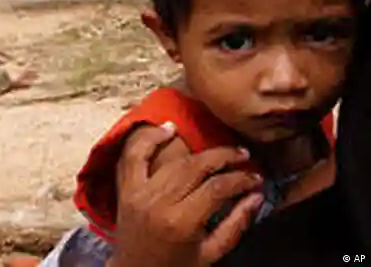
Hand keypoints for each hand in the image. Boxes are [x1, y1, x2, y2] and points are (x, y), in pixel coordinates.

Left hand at [111, 124, 263, 266]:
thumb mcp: (210, 256)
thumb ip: (234, 225)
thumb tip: (256, 196)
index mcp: (181, 222)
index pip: (216, 189)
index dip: (240, 179)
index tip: (256, 178)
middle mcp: (159, 202)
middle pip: (195, 168)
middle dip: (224, 158)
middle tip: (244, 156)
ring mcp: (139, 192)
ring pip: (173, 160)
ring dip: (198, 149)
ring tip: (221, 149)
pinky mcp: (126, 188)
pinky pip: (135, 155)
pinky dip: (150, 138)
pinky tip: (168, 128)